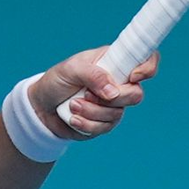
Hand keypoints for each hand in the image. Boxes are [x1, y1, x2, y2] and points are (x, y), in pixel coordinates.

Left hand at [30, 48, 159, 138]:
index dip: (147, 68)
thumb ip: (93, 75)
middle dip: (113, 99)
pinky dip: (86, 125)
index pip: (145, 60)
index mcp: (114, 62)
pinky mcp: (104, 123)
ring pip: (117, 115)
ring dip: (91, 112)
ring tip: (72, 105)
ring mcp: (113, 105)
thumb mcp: (70, 69)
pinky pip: (104, 128)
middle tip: (88, 94)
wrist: (40, 107)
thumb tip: (113, 92)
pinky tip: (73, 119)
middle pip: (136, 95)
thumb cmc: (56, 81)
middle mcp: (118, 84)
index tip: (134, 76)